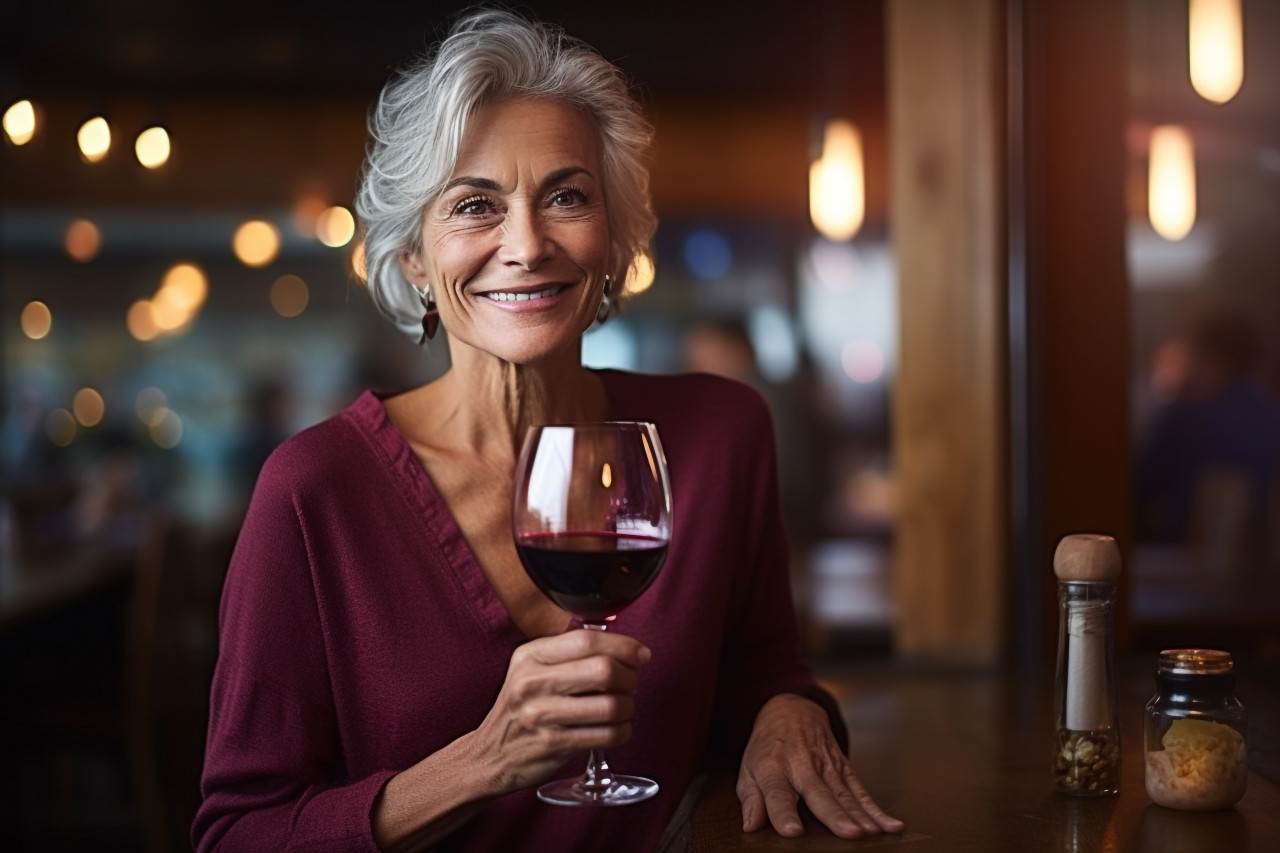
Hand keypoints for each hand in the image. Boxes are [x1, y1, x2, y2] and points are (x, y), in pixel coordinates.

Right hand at [470, 628, 650, 794]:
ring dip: (628, 707)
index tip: (640, 654)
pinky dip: (623, 731)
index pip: (586, 640)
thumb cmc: (522, 708)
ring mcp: (541, 715)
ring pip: (611, 704)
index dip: (623, 645)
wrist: (489, 755)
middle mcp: (532, 682)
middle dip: (630, 677)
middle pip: (604, 669)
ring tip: (623, 708)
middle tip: (630, 684)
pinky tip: (617, 728)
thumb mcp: (532, 669)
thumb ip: (569, 653)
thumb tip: (625, 647)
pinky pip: (607, 735)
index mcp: (530, 656)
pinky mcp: (553, 745)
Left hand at [737, 693, 904, 838]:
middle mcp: (801, 765)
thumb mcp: (748, 768)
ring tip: (872, 834)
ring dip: (861, 815)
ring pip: (845, 794)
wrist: (791, 710)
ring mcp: (826, 765)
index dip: (784, 813)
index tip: (793, 832)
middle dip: (835, 814)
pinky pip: (861, 790)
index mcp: (772, 768)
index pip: (777, 794)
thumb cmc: (766, 748)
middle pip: (819, 793)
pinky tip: (891, 825)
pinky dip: (877, 809)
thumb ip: (751, 799)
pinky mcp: (844, 767)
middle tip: (849, 834)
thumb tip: (750, 826)